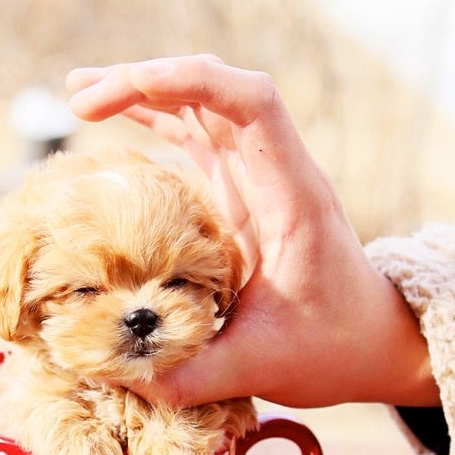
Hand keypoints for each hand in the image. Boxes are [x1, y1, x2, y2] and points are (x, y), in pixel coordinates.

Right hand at [66, 54, 436, 408]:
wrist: (374, 344)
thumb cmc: (332, 351)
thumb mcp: (261, 369)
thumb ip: (191, 375)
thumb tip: (111, 374)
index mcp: (293, 199)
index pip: (253, 104)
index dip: (191, 80)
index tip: (131, 86)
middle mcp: (279, 173)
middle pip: (218, 89)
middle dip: (148, 79)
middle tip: (80, 97)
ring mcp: (262, 176)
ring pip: (204, 103)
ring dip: (145, 90)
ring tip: (80, 92)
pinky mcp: (245, 190)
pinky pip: (199, 133)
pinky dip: (156, 116)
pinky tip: (112, 113)